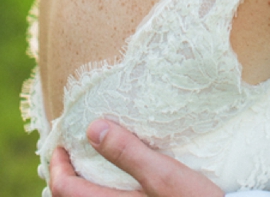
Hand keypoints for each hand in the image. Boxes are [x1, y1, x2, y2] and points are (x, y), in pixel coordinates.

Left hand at [49, 120, 222, 196]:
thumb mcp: (165, 174)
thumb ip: (128, 153)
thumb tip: (93, 128)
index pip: (65, 189)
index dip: (56, 164)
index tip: (60, 141)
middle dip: (63, 177)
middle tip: (68, 152)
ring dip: (79, 188)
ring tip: (86, 165)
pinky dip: (97, 193)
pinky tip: (110, 183)